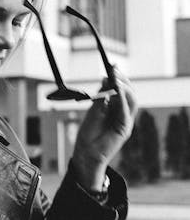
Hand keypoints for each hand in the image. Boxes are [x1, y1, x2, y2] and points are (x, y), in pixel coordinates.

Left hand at [71, 66, 137, 188]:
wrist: (86, 154)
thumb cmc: (88, 133)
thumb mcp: (93, 111)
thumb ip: (101, 98)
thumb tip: (105, 80)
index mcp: (115, 107)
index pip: (122, 88)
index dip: (119, 76)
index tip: (112, 66)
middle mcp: (123, 112)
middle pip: (130, 92)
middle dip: (123, 79)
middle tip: (113, 71)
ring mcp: (125, 120)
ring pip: (132, 99)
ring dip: (124, 87)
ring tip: (115, 78)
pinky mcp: (125, 128)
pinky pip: (126, 111)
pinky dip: (123, 100)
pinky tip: (117, 91)